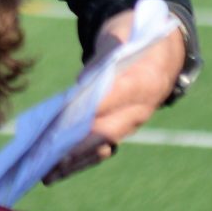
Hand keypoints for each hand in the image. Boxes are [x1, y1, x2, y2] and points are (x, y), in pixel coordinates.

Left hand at [45, 8, 186, 181]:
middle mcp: (141, 108)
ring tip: (48, 174)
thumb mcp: (120, 35)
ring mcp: (133, 121)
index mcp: (145, 80)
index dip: (93, 108)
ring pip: (103, 145)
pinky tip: (58, 169)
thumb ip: (102, 59)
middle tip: (51, 158)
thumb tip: (82, 84)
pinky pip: (102, 145)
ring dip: (75, 162)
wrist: (163, 49)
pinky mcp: (123, 127)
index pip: (117, 96)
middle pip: (108, 131)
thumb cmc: (137, 36)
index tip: (67, 119)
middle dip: (78, 147)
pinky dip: (81, 158)